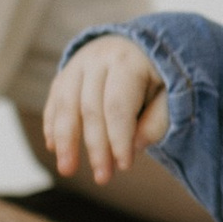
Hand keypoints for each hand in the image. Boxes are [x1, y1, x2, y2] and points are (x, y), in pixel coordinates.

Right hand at [44, 37, 170, 187]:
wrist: (137, 43)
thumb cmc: (157, 76)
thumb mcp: (169, 92)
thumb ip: (159, 117)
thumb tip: (135, 145)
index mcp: (127, 61)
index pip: (117, 105)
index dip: (118, 138)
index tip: (124, 166)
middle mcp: (98, 58)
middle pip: (90, 108)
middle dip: (95, 147)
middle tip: (102, 178)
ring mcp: (77, 63)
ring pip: (65, 104)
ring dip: (65, 140)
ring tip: (66, 170)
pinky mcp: (65, 73)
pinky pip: (55, 100)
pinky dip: (52, 125)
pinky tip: (54, 148)